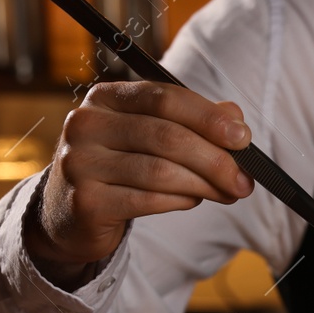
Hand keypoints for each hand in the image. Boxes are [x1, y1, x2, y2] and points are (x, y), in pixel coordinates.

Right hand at [30, 81, 254, 283]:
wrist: (69, 214)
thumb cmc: (120, 168)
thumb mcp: (150, 136)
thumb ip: (192, 122)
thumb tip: (236, 115)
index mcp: (105, 98)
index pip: (164, 98)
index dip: (209, 117)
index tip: (243, 138)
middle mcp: (86, 124)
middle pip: (167, 136)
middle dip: (215, 159)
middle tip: (244, 180)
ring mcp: (80, 163)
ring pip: (161, 171)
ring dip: (204, 184)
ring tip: (226, 192)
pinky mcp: (87, 201)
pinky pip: (148, 200)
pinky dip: (181, 200)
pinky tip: (193, 200)